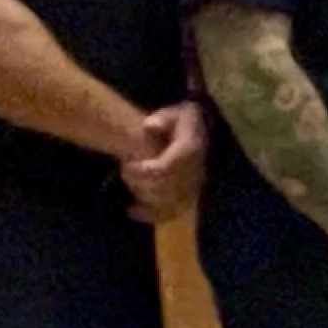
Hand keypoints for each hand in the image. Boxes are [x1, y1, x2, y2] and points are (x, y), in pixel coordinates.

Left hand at [121, 102, 205, 222]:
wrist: (203, 135)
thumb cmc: (185, 123)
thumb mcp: (178, 113)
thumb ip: (163, 118)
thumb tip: (149, 126)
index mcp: (189, 152)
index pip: (163, 169)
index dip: (141, 171)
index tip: (126, 164)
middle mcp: (193, 174)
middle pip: (161, 189)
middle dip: (138, 183)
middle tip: (125, 171)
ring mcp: (191, 190)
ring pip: (163, 204)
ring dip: (142, 196)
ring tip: (130, 183)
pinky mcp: (187, 199)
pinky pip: (167, 213)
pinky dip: (147, 214)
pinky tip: (131, 209)